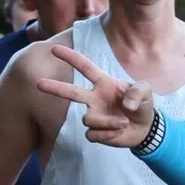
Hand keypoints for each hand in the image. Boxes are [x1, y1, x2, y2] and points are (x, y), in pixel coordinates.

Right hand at [39, 44, 155, 147]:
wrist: (145, 129)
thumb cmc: (142, 105)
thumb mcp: (146, 92)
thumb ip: (138, 91)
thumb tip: (126, 104)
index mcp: (103, 83)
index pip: (85, 68)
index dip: (71, 58)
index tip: (55, 49)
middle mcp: (94, 98)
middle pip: (71, 92)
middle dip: (55, 88)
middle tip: (38, 84)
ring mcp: (93, 115)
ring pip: (88, 119)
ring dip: (107, 122)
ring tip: (123, 123)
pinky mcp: (95, 132)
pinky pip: (93, 134)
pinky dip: (108, 135)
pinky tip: (118, 132)